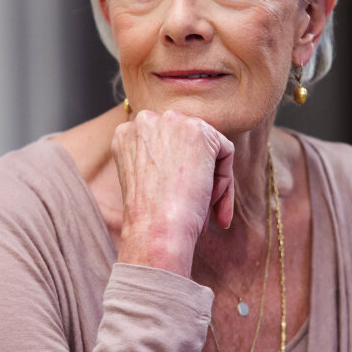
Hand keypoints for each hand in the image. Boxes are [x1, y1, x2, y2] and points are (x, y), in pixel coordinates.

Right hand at [111, 109, 234, 276]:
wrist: (154, 230)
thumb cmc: (148, 218)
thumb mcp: (143, 180)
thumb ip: (158, 160)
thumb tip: (186, 161)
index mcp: (125, 134)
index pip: (164, 145)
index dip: (176, 174)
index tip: (180, 200)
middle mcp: (144, 121)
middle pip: (185, 143)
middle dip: (197, 175)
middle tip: (202, 209)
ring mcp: (172, 122)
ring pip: (206, 147)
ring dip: (212, 181)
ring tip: (210, 212)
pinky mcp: (199, 131)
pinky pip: (224, 151)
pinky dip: (225, 180)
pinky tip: (212, 204)